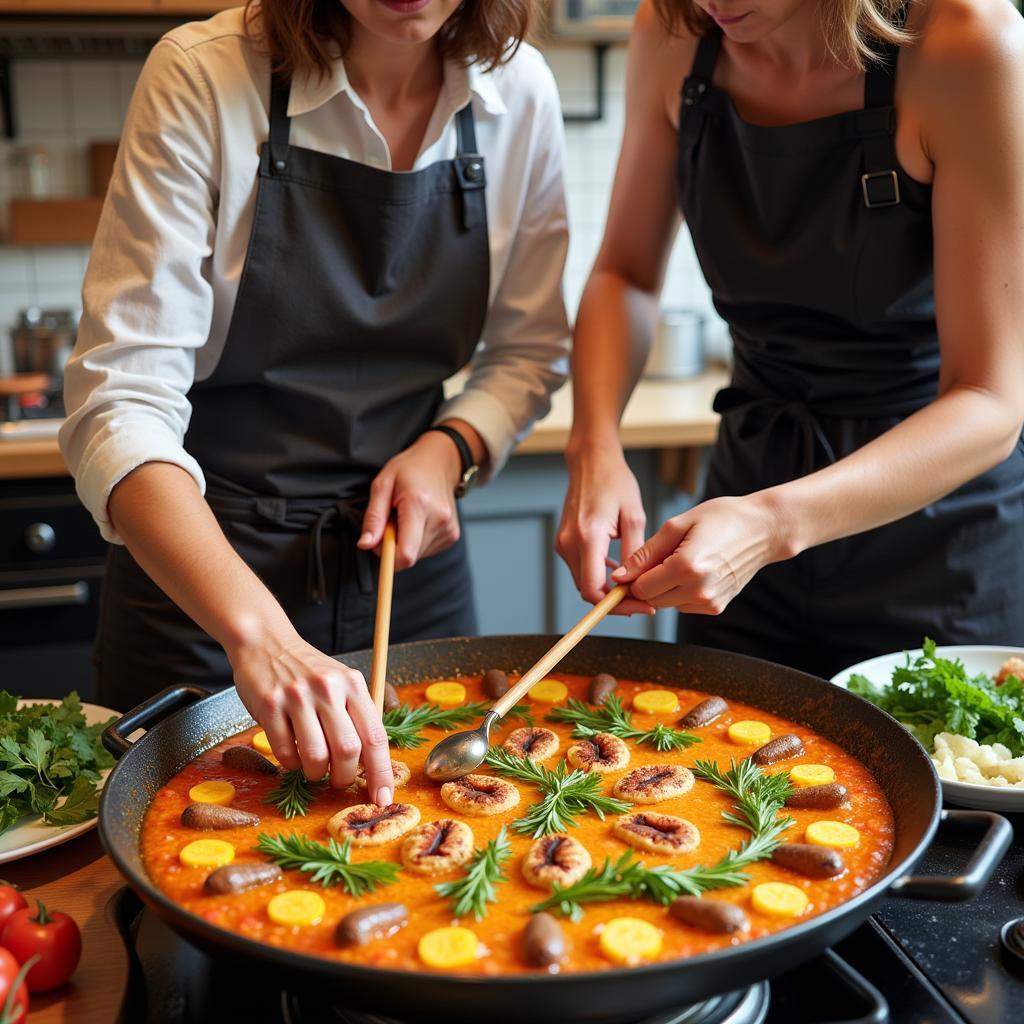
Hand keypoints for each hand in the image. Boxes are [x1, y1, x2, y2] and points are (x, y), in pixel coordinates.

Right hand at [228, 632, 394, 804]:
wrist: (266, 643)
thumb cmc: (308, 671)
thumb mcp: (340, 682)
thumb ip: (356, 716)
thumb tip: (372, 765)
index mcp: (352, 684)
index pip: (375, 736)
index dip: (381, 772)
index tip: (383, 798)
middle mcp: (328, 688)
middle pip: (348, 750)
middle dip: (345, 777)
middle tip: (339, 780)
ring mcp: (297, 696)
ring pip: (316, 756)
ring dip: (317, 774)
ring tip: (315, 769)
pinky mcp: (269, 704)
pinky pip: (285, 751)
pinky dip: (291, 763)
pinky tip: (292, 753)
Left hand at [358, 432, 462, 569]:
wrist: (440, 462)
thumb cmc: (409, 469)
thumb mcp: (382, 485)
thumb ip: (373, 517)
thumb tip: (365, 545)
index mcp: (419, 505)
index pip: (406, 554)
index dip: (388, 559)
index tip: (378, 546)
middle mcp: (439, 520)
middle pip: (409, 557)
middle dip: (393, 547)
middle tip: (391, 522)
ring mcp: (449, 529)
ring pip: (416, 555)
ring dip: (405, 543)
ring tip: (406, 518)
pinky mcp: (453, 535)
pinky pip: (426, 550)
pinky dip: (416, 541)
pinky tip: (418, 522)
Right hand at [557, 445, 652, 614]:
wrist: (591, 462)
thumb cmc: (615, 482)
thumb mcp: (634, 516)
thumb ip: (634, 552)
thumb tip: (636, 583)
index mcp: (587, 536)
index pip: (593, 588)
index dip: (616, 604)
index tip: (641, 605)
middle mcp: (569, 542)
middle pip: (587, 590)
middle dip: (615, 601)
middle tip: (645, 601)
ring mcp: (563, 543)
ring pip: (584, 582)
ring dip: (608, 590)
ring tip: (637, 589)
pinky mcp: (564, 542)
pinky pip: (581, 569)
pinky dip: (599, 577)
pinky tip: (620, 574)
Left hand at [610, 493, 787, 613]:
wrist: (763, 530)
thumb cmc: (722, 518)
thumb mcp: (678, 525)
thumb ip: (646, 553)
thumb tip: (620, 576)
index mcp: (686, 568)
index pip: (640, 588)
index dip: (632, 577)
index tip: (636, 563)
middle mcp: (699, 591)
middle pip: (651, 600)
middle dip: (647, 582)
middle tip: (661, 557)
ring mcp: (710, 602)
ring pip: (666, 604)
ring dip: (664, 587)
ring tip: (681, 559)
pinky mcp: (716, 608)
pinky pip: (683, 605)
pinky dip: (680, 591)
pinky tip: (694, 570)